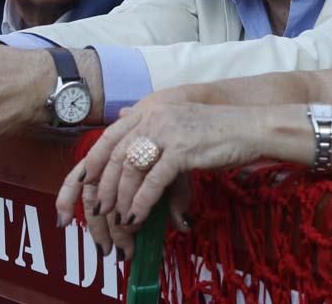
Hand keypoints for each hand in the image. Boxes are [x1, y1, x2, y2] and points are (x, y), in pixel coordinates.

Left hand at [56, 102, 259, 259]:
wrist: (250, 128)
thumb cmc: (215, 129)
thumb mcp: (176, 119)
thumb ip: (148, 120)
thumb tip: (123, 114)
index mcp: (148, 109)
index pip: (108, 137)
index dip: (91, 163)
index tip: (81, 187)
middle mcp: (152, 115)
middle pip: (114, 155)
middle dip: (103, 188)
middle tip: (98, 213)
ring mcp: (166, 131)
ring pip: (129, 169)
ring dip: (121, 199)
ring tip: (118, 221)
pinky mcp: (181, 149)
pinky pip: (153, 180)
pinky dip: (141, 203)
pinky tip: (137, 218)